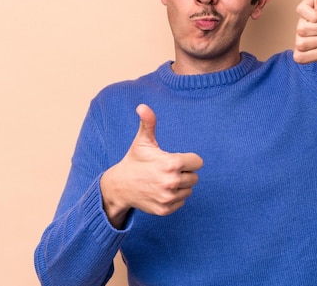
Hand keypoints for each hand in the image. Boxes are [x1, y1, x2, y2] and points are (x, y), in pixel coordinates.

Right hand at [100, 104, 203, 226]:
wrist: (119, 187)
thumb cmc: (135, 160)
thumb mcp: (142, 141)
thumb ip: (148, 122)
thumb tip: (142, 106)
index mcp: (171, 163)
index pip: (197, 162)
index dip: (188, 160)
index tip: (174, 160)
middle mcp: (171, 182)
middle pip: (194, 177)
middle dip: (184, 173)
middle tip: (166, 171)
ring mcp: (168, 197)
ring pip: (189, 190)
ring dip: (180, 186)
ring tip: (162, 180)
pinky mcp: (165, 210)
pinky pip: (181, 202)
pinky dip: (174, 198)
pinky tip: (160, 191)